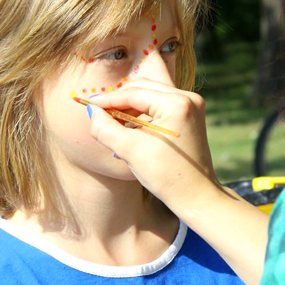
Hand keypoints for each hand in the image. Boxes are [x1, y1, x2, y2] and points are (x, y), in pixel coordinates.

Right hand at [86, 76, 218, 208]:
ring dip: (130, 107)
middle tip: (99, 114)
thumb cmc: (165, 176)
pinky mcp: (191, 114)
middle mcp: (188, 98)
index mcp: (177, 104)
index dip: (108, 99)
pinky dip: (143, 113)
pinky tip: (130, 129)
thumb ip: (105, 128)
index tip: (88, 105)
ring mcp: (192, 105)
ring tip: (114, 125)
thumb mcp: (129, 151)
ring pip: (151, 95)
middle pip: (143, 88)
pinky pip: (161, 105)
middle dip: (119, 101)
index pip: (134, 93)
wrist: (196, 196)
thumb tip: (92, 111)